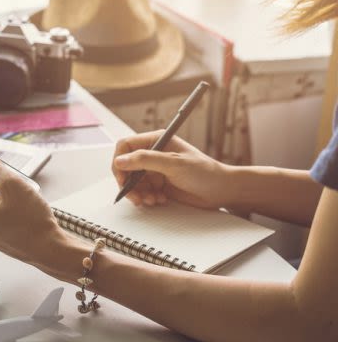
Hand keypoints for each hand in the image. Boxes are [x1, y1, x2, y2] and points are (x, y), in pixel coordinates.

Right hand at [112, 131, 231, 208]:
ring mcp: (155, 170)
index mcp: (156, 141)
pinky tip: (159, 200)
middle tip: (135, 195)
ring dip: (138, 193)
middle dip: (128, 182)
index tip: (122, 177)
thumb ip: (145, 160)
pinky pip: (142, 191)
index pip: (126, 146)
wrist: (222, 191)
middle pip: (126, 166)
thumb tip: (120, 160)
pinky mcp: (158, 185)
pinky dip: (146, 198)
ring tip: (151, 200)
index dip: (120, 161)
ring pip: (132, 182)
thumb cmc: (204, 172)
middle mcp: (153, 154)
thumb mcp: (174, 164)